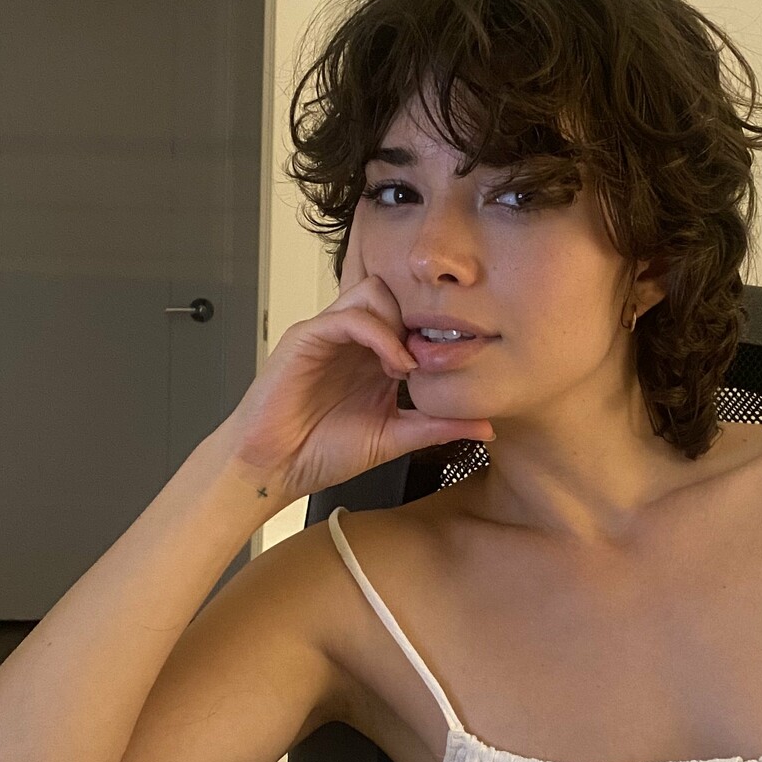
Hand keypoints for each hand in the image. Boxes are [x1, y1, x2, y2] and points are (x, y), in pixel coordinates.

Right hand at [217, 221, 494, 503]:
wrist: (273, 469)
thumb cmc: (321, 452)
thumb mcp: (394, 438)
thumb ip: (437, 427)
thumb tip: (488, 426)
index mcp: (374, 356)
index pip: (412, 317)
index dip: (437, 332)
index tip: (455, 365)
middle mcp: (354, 339)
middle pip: (396, 293)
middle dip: (421, 319)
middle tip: (432, 360)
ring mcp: (330, 334)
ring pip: (373, 291)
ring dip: (400, 321)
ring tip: (408, 366)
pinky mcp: (306, 338)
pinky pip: (348, 316)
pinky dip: (378, 334)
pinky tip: (394, 366)